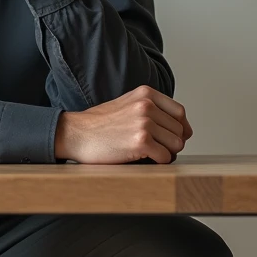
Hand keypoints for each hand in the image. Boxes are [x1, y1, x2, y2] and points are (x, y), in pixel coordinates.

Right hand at [54, 85, 193, 163]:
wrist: (75, 134)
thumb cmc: (99, 124)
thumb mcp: (127, 104)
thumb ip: (151, 109)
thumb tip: (181, 128)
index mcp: (145, 94)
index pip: (179, 112)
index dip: (180, 129)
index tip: (174, 138)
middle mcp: (147, 105)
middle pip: (180, 130)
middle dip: (171, 143)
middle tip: (156, 149)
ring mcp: (144, 122)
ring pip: (176, 144)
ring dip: (166, 153)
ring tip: (149, 153)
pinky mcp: (140, 141)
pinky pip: (165, 157)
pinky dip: (158, 162)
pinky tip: (142, 158)